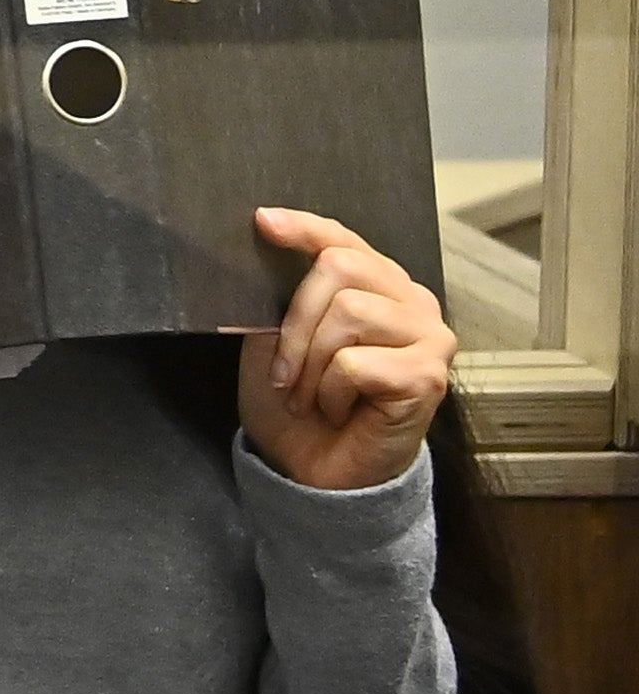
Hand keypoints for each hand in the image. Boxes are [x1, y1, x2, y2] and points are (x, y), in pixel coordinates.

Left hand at [238, 208, 450, 492]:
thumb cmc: (300, 405)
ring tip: (310, 396)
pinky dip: (329, 390)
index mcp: (378, 286)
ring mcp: (429, 337)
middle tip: (284, 372)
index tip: (264, 222)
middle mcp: (412, 302)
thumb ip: (282, 297)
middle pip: (341, 266)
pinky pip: (355, 362)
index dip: (304, 228)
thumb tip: (264, 254)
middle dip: (295, 321)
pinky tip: (338, 410)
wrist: (317, 472)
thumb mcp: (276, 339)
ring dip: (310, 362)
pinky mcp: (428, 376)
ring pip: (349, 312)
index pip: (343, 241)